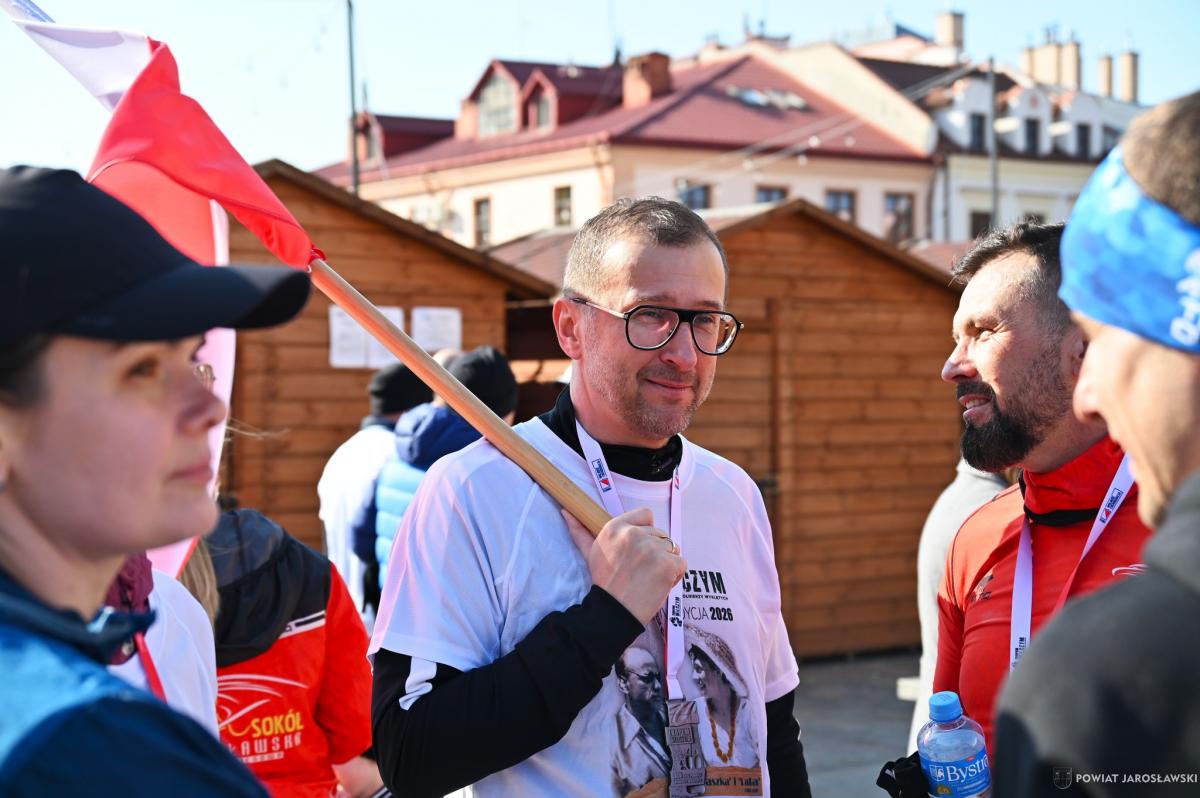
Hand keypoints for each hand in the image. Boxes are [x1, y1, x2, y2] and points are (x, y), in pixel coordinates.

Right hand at [562, 507, 685, 625]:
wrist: (613, 611)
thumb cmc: (604, 582)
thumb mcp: (590, 553)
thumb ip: (580, 531)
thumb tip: (566, 512)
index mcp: (616, 527)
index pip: (646, 515)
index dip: (646, 531)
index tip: (639, 549)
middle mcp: (635, 534)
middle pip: (660, 534)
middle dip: (655, 550)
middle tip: (640, 570)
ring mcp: (653, 548)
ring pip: (672, 548)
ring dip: (665, 563)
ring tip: (648, 578)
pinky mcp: (668, 564)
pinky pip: (681, 564)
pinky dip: (675, 576)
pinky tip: (659, 584)